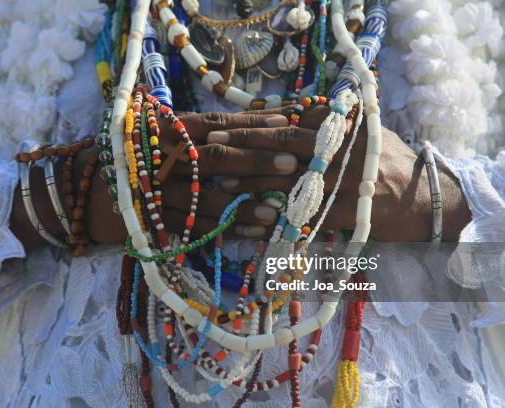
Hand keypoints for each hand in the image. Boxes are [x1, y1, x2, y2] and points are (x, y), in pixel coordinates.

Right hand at [86, 111, 296, 243]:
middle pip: (217, 157)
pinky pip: (196, 228)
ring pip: (208, 198)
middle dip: (257, 160)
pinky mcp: (154, 222)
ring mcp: (158, 191)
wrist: (81, 191)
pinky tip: (255, 233)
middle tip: (293, 163)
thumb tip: (249, 127)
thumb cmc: (129, 157)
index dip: (253, 125)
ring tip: (280, 209)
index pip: (217, 124)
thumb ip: (195, 130)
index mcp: (166, 128)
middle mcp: (163, 156)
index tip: (288, 125)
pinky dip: (227, 231)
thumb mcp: (158, 134)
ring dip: (247, 204)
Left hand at [206, 106, 470, 241]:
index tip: (223, 124)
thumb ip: (327, 122)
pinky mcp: (345, 213)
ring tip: (220, 183)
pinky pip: (302, 217)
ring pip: (287, 178)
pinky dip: (273, 222)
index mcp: (343, 124)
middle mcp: (341, 147)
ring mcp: (343, 180)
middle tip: (211, 146)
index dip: (254, 122)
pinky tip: (248, 226)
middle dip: (243, 144)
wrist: (425, 199)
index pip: (290, 117)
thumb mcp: (362, 131)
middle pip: (283, 142)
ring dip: (250, 182)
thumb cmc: (388, 161)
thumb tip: (284, 114)